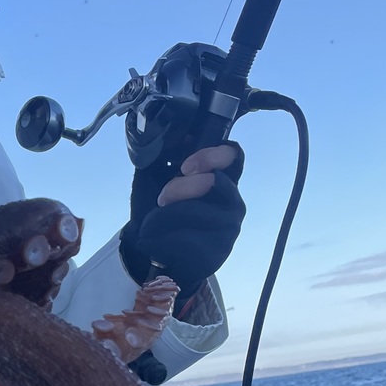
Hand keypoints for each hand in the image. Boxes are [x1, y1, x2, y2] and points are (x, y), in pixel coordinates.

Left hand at [119, 142, 245, 298]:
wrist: (151, 247)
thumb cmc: (159, 208)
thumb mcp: (156, 177)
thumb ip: (165, 155)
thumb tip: (175, 134)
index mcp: (222, 178)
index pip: (234, 155)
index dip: (212, 155)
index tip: (185, 166)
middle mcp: (232, 200)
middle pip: (215, 182)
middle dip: (180, 187)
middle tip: (162, 198)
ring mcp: (229, 227)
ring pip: (198, 213)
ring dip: (166, 216)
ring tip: (152, 222)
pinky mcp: (218, 252)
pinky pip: (189, 240)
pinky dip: (163, 238)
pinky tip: (155, 240)